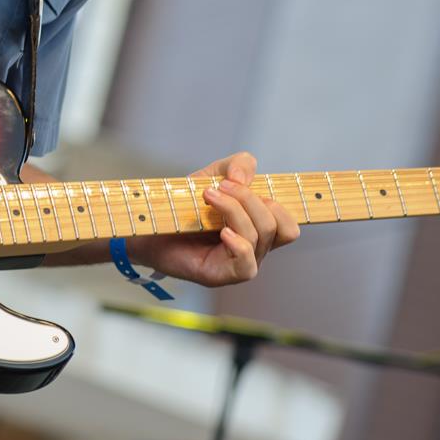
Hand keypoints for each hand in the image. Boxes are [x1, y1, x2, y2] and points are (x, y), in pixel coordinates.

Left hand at [130, 152, 299, 286]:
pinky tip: (221, 231)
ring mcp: (237, 263)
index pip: (289, 226)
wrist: (150, 221)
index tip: (246, 186)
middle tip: (219, 186)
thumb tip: (244, 179)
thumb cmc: (184, 202)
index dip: (279, 205)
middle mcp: (253, 249)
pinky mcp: (220, 275)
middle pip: (275, 225)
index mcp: (257, 228)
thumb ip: (239, 165)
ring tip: (209, 196)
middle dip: (248, 199)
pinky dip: (238, 243)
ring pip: (259, 237)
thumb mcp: (214, 173)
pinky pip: (246, 265)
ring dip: (235, 210)